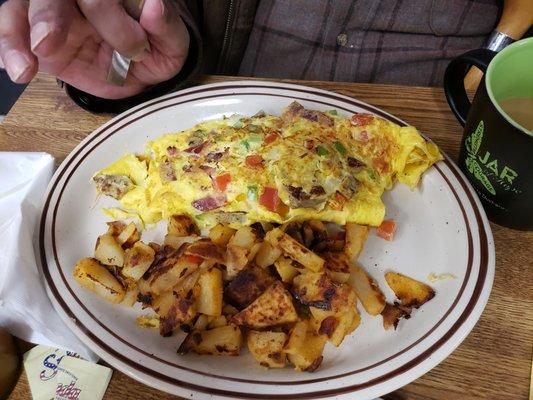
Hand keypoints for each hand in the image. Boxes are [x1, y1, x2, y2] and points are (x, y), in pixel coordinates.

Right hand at [0, 0, 189, 98]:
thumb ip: (166, 26)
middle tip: (49, 44)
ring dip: (20, 32)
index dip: (109, 14)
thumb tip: (155, 6)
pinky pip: (13, 31)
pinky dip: (9, 47)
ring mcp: (54, 13)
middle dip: (49, 15)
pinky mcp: (38, 37)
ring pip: (23, 6)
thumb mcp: (172, 43)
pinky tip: (16, 68)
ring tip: (27, 64)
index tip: (137, 47)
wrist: (142, 68)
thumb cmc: (156, 48)